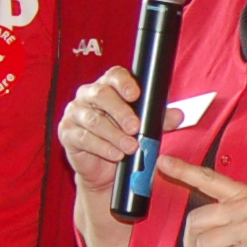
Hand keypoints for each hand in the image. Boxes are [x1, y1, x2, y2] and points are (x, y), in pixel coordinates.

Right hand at [60, 66, 176, 190]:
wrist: (105, 171)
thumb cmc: (123, 140)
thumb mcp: (144, 130)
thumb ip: (159, 121)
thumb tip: (179, 115)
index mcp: (107, 87)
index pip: (114, 75)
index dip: (124, 82)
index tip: (135, 94)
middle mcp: (88, 95)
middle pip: (101, 95)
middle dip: (120, 111)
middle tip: (134, 127)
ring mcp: (74, 113)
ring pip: (93, 119)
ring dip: (113, 134)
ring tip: (130, 147)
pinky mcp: (67, 133)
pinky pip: (83, 138)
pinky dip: (101, 147)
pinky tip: (115, 154)